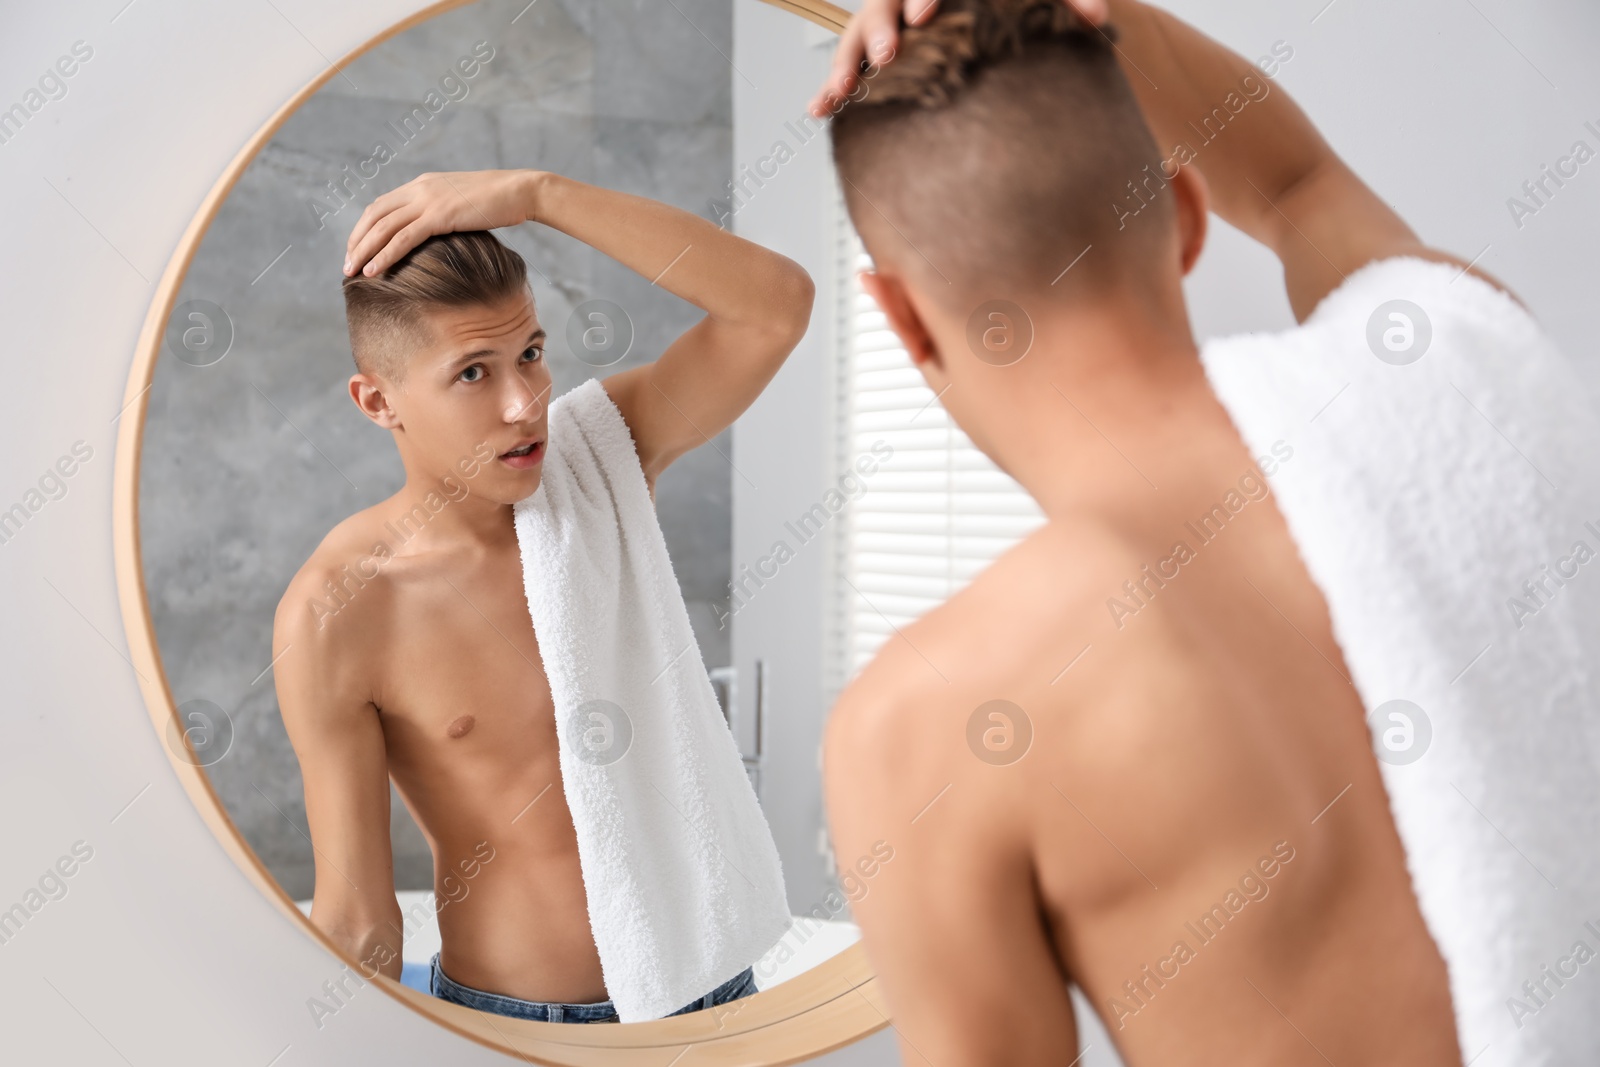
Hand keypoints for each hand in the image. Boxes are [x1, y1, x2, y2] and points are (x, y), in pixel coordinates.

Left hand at [343, 169, 542, 276]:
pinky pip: (403, 238)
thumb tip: (438, 234)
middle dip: (356, 241)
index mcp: (422, 185)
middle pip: (374, 216)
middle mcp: (419, 189)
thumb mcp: (464, 205)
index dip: (364, 229)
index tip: (357, 250)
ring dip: (363, 251)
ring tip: (351, 272)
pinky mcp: (440, 215)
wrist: (521, 191)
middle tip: (347, 265)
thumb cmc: (500, 202)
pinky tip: (374, 271)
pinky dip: (385, 255)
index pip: (381, 206)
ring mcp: (428, 200)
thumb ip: (445, 213)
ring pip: (383, 227)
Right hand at [806, 0, 1109, 118]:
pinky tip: (819, 111)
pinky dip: (832, 87)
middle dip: (882, 29)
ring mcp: (889, 23)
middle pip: (883, 4)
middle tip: (890, 54)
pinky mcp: (878, 52)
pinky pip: (849, 67)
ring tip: (840, 93)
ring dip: (847, 64)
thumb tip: (1099, 19)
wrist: (994, 4)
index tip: (925, 14)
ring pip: (856, 36)